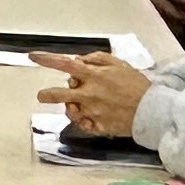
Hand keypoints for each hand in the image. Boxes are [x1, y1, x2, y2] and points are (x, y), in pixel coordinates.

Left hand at [34, 51, 153, 138]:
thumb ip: (96, 60)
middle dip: (47, 95)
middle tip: (43, 95)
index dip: (46, 60)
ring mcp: (92, 112)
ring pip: (69, 111)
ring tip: (79, 104)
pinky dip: (84, 119)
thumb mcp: (118, 64)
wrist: (152, 110)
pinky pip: (82, 124)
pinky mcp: (97, 126)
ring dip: (71, 106)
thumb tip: (78, 59)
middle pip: (57, 95)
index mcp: (94, 75)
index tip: (33, 57)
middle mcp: (89, 94)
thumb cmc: (136, 85)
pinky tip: (92, 115)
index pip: (64, 64)